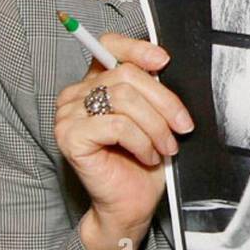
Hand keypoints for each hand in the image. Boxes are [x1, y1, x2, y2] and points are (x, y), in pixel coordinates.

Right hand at [55, 33, 193, 239]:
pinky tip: (148, 155)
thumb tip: (164, 64)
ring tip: (165, 147)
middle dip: (163, 101)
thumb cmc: (142, 161)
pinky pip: (116, 125)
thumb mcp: (153, 116)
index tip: (164, 62)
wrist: (130, 203)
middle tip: (181, 126)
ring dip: (156, 125)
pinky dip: (141, 141)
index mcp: (94, 83)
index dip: (137, 48)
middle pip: (125, 75)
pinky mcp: (70, 137)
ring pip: (123, 99)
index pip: (108, 46)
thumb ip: (150, 89)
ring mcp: (68, 115)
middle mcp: (75, 95)